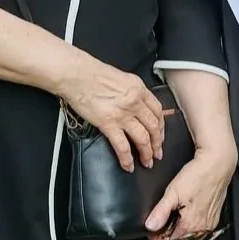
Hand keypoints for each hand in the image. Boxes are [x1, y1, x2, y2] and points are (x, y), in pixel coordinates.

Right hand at [58, 51, 164, 173]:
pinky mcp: (108, 124)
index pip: (158, 110)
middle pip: (153, 126)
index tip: (161, 135)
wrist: (76, 74)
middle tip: (158, 154)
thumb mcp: (122, 78)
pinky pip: (122, 146)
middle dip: (158, 143)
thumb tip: (137, 105)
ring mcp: (122, 114)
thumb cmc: (94, 74)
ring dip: (147, 153)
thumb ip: (132, 92)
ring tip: (147, 162)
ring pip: (143, 138)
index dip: (161, 126)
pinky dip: (127, 158)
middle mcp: (135, 102)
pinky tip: (128, 165)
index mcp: (139, 88)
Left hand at [145, 144, 236, 239]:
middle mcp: (202, 229)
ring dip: (178, 230)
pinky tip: (186, 212)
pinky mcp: (214, 217)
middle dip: (167, 234)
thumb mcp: (173, 192)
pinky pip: (199, 229)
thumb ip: (161, 211)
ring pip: (189, 236)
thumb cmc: (198, 175)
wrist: (218, 164)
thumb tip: (150, 226)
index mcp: (190, 225)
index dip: (155, 238)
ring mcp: (210, 224)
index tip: (152, 227)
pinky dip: (190, 225)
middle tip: (161, 219)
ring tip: (173, 214)